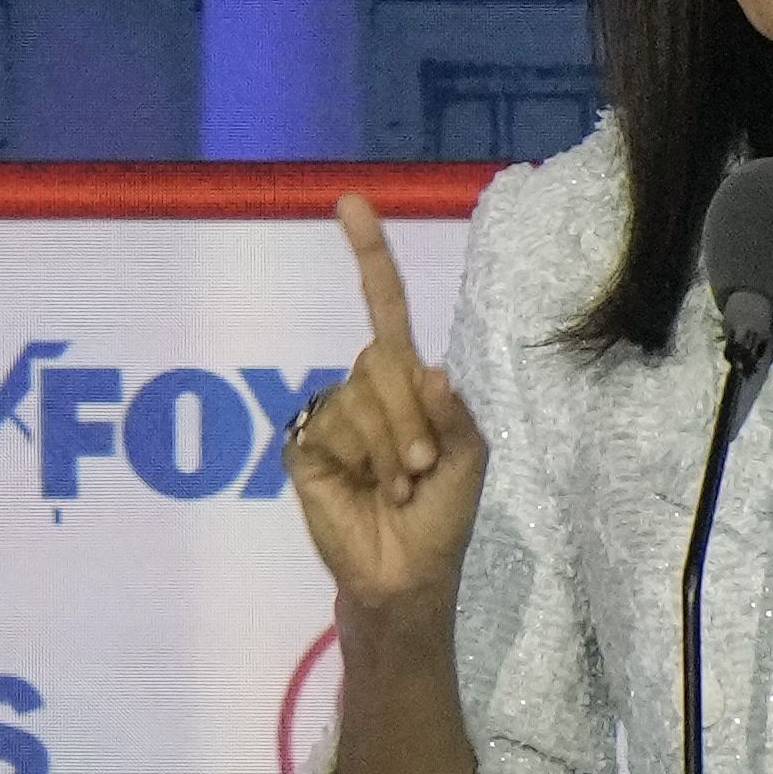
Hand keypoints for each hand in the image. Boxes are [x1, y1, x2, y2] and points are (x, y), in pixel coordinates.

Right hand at [286, 194, 487, 636]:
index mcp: (406, 383)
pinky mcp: (304, 447)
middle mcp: (366, 389)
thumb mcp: (469, 455)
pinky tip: (368, 488)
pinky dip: (360, 457)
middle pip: (381, 357)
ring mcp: (331, 416)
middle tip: (422, 466)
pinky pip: (331, 425)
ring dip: (390, 444)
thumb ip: (451, 409)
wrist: (408, 572)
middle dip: (410, 415)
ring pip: (358, 394)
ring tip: (398, 485)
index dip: (370, 257)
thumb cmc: (442, 516)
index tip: (351, 201)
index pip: (385, 308)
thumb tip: (425, 368)